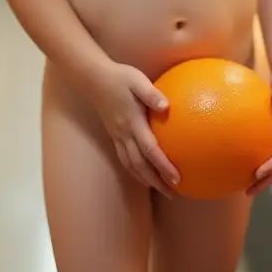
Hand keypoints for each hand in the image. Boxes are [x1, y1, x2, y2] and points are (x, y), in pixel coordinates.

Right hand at [87, 62, 179, 195]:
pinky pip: (125, 159)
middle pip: (141, 165)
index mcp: (132, 123)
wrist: (93, 79)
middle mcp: (124, 134)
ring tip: (162, 190)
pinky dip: (135, 171)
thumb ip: (152, 94)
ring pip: (131, 165)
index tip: (177, 179)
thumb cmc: (119, 77)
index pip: (150, 150)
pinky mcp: (115, 135)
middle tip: (173, 193)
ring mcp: (118, 136)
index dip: (163, 166)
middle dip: (157, 181)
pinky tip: (144, 175)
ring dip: (146, 180)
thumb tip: (167, 107)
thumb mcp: (137, 80)